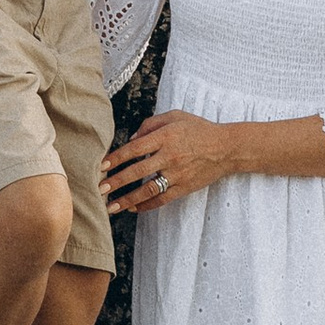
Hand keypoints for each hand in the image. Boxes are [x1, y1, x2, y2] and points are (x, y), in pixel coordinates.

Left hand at [102, 110, 233, 213]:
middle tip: (99, 189)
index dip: (116, 158)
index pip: (135, 149)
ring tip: (111, 206)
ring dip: (127, 199)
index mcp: (165, 137)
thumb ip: (150, 124)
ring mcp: (177, 174)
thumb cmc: (198, 129)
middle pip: (137, 171)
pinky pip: (162, 199)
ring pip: (148, 190)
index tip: (102, 166)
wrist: (226, 148)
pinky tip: (132, 208)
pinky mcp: (184, 187)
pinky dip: (146, 205)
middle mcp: (170, 156)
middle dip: (116, 182)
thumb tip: (131, 139)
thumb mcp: (175, 116)